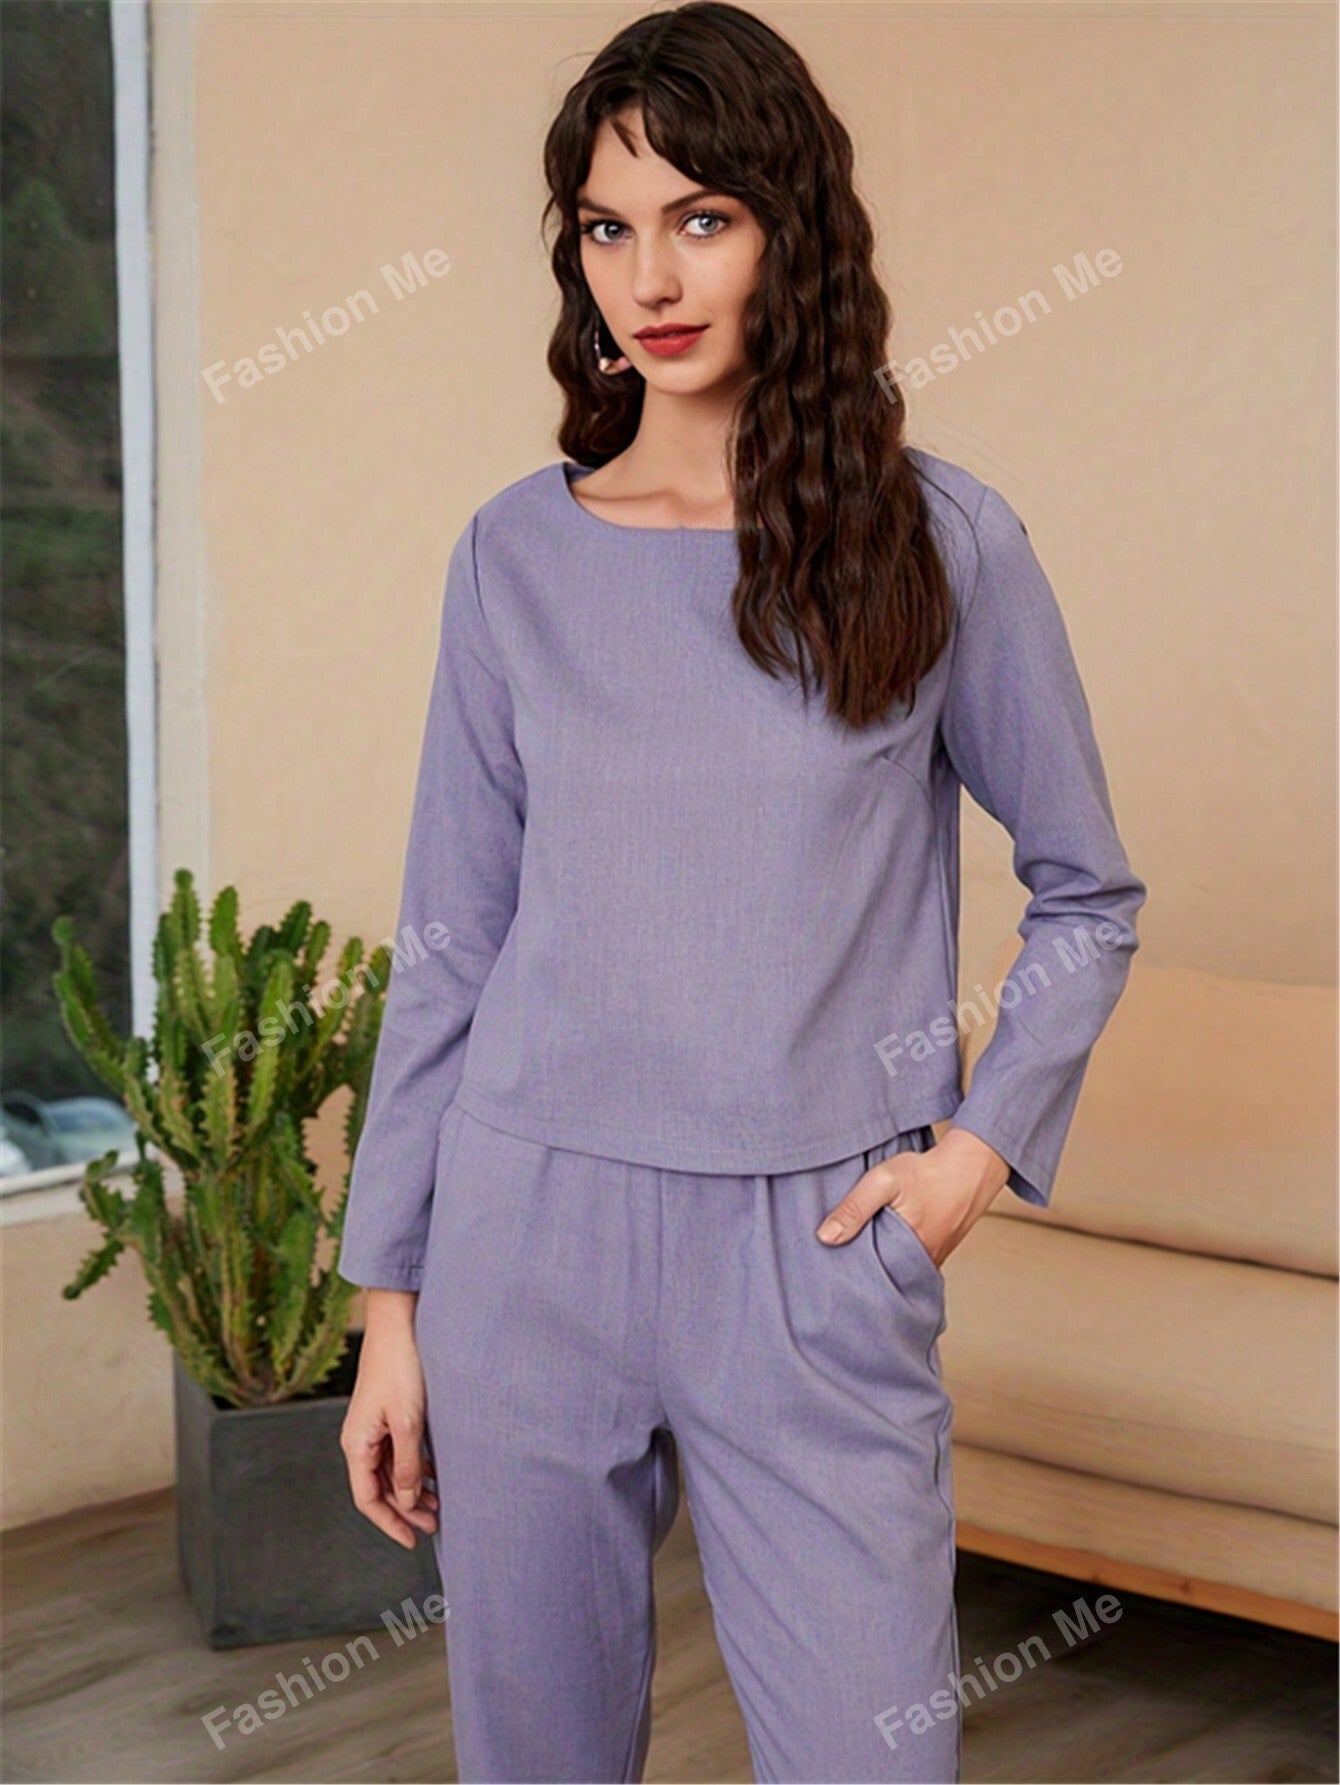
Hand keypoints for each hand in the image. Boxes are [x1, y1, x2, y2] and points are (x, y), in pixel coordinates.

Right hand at [340, 1289, 438, 1548]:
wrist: (398, 1324)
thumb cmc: (401, 1368)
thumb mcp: (407, 1422)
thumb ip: (407, 1465)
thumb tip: (408, 1502)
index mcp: (357, 1444)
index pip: (368, 1499)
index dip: (389, 1523)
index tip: (411, 1541)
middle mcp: (360, 1439)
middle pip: (380, 1488)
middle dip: (405, 1510)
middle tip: (434, 1525)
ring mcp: (373, 1427)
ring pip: (390, 1471)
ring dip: (412, 1490)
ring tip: (438, 1504)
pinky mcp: (386, 1414)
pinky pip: (397, 1452)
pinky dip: (414, 1467)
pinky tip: (434, 1473)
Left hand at [815, 1125, 1011, 1267]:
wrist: (971, 1167)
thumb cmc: (929, 1172)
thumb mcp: (883, 1180)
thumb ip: (854, 1208)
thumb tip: (825, 1237)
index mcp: (905, 1252)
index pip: (869, 1279)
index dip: (848, 1275)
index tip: (829, 1271)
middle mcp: (920, 1264)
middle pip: (882, 1279)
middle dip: (862, 1275)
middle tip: (838, 1266)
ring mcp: (931, 1261)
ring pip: (897, 1272)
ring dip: (880, 1265)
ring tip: (858, 1255)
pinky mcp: (937, 1253)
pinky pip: (911, 1264)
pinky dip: (896, 1257)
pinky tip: (883, 1244)